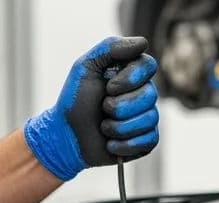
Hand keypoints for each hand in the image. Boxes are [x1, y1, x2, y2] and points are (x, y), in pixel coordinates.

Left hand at [25, 36, 158, 180]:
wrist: (67, 137)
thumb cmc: (75, 101)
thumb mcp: (86, 67)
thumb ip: (110, 48)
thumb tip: (143, 43)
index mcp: (129, 72)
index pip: (148, 65)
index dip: (130, 78)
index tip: (108, 86)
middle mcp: (141, 94)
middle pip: (151, 95)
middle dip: (121, 106)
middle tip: (103, 108)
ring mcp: (145, 118)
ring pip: (150, 119)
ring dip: (120, 127)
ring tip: (104, 127)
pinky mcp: (145, 142)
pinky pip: (150, 141)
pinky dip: (126, 144)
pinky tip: (111, 144)